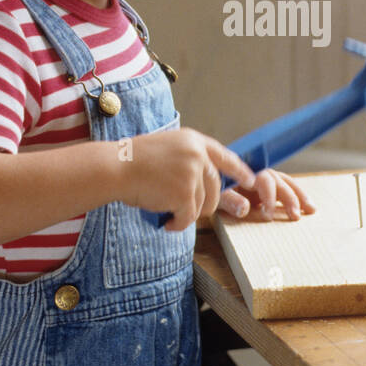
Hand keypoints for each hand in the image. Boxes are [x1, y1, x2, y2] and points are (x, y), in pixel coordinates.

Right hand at [118, 127, 256, 231]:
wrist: (114, 168)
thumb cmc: (133, 162)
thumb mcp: (167, 149)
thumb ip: (189, 159)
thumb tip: (205, 179)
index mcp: (193, 140)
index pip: (225, 156)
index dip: (239, 170)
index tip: (250, 180)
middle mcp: (197, 154)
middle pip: (216, 187)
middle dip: (205, 204)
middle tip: (186, 210)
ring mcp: (192, 173)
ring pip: (203, 205)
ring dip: (186, 214)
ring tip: (168, 212)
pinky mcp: (185, 193)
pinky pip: (189, 217)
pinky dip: (178, 224)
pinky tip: (167, 222)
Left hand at [207, 168, 315, 228]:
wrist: (210, 177)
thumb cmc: (213, 187)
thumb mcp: (217, 195)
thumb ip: (230, 201)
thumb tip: (244, 209)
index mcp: (247, 172)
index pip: (264, 181)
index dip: (269, 198)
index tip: (269, 215)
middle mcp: (259, 172)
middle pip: (280, 182)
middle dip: (289, 198)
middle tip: (294, 216)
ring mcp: (265, 178)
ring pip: (287, 183)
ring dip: (299, 195)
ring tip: (311, 209)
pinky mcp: (268, 185)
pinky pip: (286, 187)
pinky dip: (297, 196)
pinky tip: (307, 207)